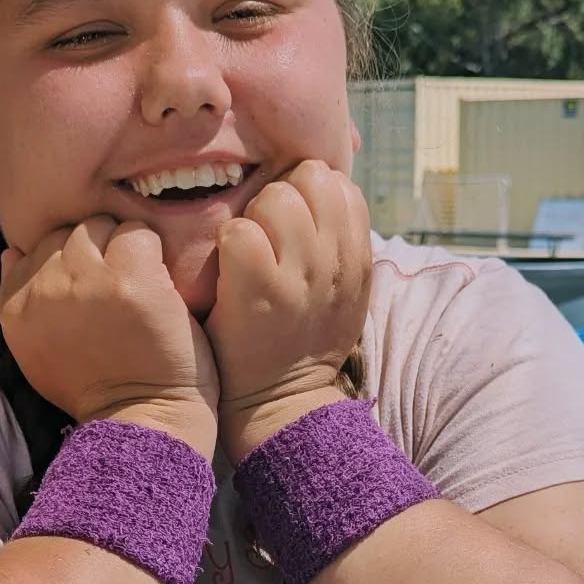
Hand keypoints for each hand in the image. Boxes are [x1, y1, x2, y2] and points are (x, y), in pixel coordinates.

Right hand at [0, 217, 218, 458]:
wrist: (140, 420)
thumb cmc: (95, 388)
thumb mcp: (35, 349)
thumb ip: (19, 296)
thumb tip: (11, 249)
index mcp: (15, 305)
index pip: (35, 245)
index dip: (68, 261)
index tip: (89, 287)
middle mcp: (45, 287)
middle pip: (70, 232)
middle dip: (95, 250)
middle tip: (118, 283)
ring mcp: (88, 279)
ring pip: (103, 226)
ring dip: (124, 247)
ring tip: (138, 283)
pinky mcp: (132, 278)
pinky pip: (140, 234)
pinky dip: (154, 253)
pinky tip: (158, 285)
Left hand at [206, 161, 372, 461]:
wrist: (280, 405)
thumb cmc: (301, 342)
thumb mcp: (345, 294)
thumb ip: (340, 242)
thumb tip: (325, 185)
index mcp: (357, 259)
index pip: (340, 184)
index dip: (308, 192)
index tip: (293, 224)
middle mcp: (334, 262)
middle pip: (308, 178)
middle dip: (279, 198)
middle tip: (266, 238)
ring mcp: (298, 275)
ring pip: (274, 197)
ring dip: (252, 217)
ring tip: (247, 254)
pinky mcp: (257, 291)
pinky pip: (238, 231)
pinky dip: (226, 244)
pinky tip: (227, 271)